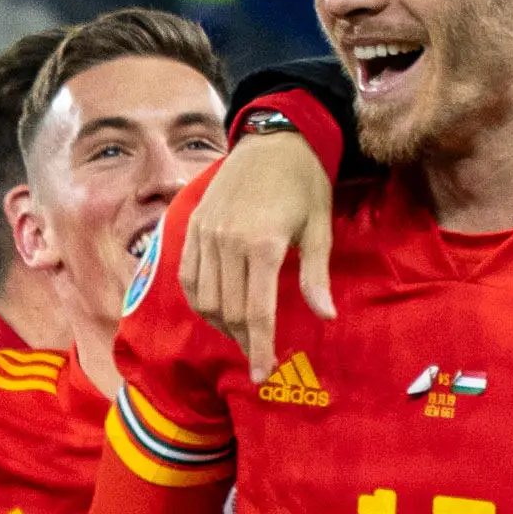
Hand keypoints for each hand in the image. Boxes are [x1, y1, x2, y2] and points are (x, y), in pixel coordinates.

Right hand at [183, 131, 333, 379]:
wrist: (274, 138)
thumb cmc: (305, 183)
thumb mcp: (319, 228)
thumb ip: (315, 275)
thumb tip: (324, 316)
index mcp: (263, 245)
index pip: (257, 312)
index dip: (260, 348)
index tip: (263, 375)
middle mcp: (228, 242)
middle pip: (228, 311)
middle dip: (243, 340)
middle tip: (258, 353)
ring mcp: (206, 234)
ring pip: (204, 299)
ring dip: (221, 324)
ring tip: (240, 332)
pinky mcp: (193, 227)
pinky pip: (188, 277)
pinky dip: (200, 300)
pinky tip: (216, 308)